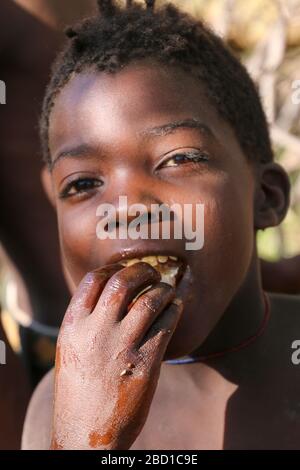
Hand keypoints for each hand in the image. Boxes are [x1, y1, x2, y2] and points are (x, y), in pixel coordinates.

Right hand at [50, 262, 182, 449]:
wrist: (85, 435)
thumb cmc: (79, 391)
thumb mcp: (71, 350)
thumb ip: (88, 322)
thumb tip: (114, 294)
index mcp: (72, 327)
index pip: (93, 280)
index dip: (113, 268)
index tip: (124, 269)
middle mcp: (96, 332)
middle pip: (123, 281)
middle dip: (141, 270)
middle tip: (151, 273)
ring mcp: (121, 347)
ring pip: (150, 299)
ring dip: (163, 289)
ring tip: (167, 291)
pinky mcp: (145, 364)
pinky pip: (166, 324)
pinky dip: (174, 310)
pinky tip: (175, 309)